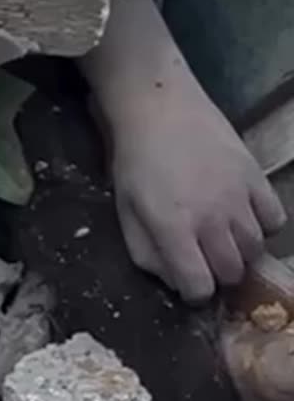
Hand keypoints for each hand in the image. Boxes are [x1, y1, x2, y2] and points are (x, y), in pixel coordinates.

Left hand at [108, 86, 284, 300]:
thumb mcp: (125, 210)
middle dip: (218, 274)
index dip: (194, 292)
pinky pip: (275, 219)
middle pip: (232, 272)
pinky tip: (244, 216)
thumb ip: (146, 252)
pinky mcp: (257, 177)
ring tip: (222, 236)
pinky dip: (263, 225)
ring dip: (239, 251)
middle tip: (205, 258)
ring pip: (256, 250)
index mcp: (173, 228)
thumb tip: (173, 281)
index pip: (200, 286)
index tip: (189, 282)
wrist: (158, 108)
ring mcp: (239, 198)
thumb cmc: (134, 161)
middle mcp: (211, 218)